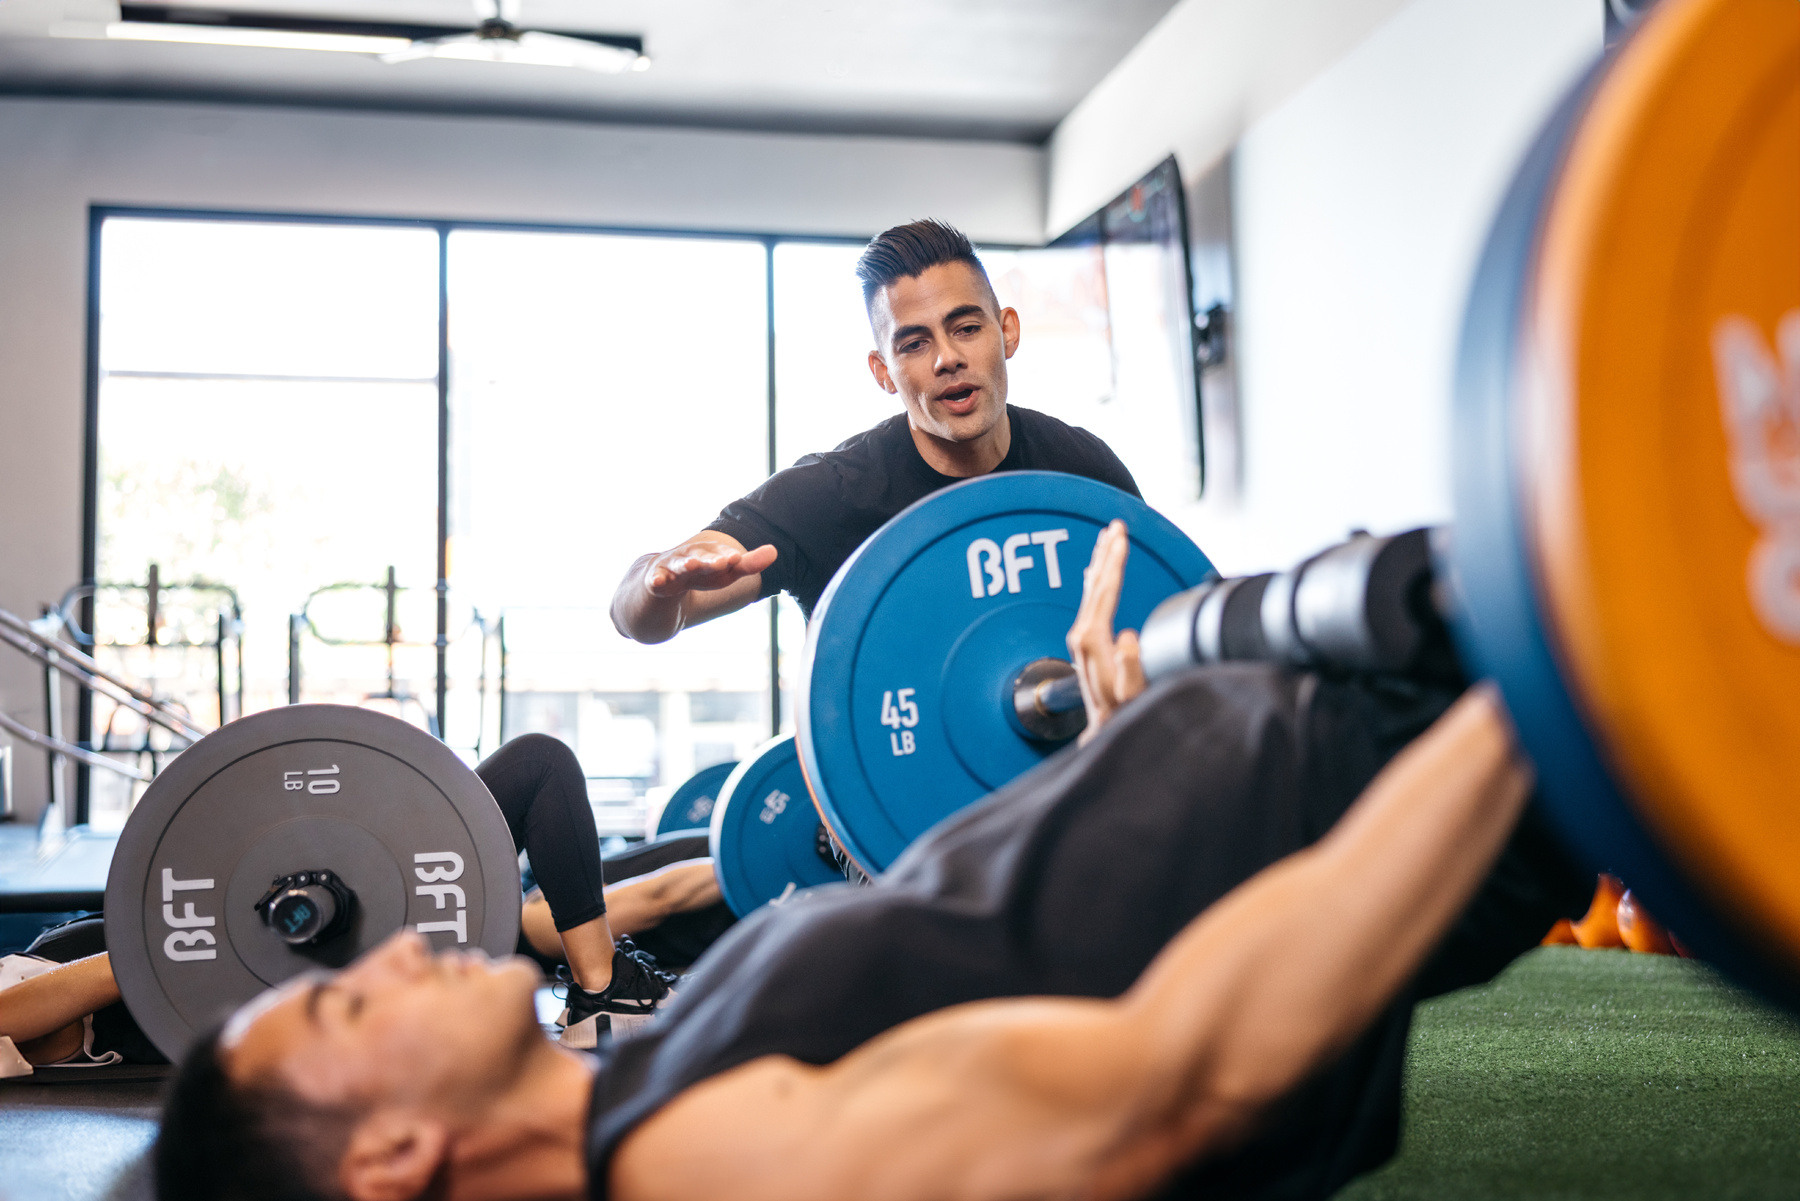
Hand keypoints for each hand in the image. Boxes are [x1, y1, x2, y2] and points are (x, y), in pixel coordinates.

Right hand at [645, 537, 777, 597]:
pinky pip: (654, 580)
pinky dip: (656, 580)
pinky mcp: (654, 580)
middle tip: (724, 562)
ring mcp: (670, 567)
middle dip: (711, 559)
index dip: (727, 557)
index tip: (737, 559)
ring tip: (691, 565)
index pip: (720, 554)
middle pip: (701, 556)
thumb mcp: (725, 573)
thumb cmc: (699, 575)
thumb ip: (749, 564)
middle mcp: (689, 556)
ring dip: (685, 564)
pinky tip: (657, 582)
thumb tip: (775, 551)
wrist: (660, 582)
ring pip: (678, 564)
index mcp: (708, 554)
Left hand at [1066, 520, 1145, 742]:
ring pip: (1091, 588)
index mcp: (1092, 639)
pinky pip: (1091, 599)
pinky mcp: (1085, 640)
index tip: (1121, 537)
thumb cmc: (1122, 712)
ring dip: (1100, 561)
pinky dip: (1096, 578)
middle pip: (1095, 583)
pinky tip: (1097, 569)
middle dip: (1106, 552)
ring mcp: (1081, 636)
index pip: (1104, 590)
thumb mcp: (1130, 694)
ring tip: (1109, 536)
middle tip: (1116, 525)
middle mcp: (1081, 634)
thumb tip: (1128, 638)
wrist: (1105, 728)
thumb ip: (1129, 667)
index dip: (1114, 562)